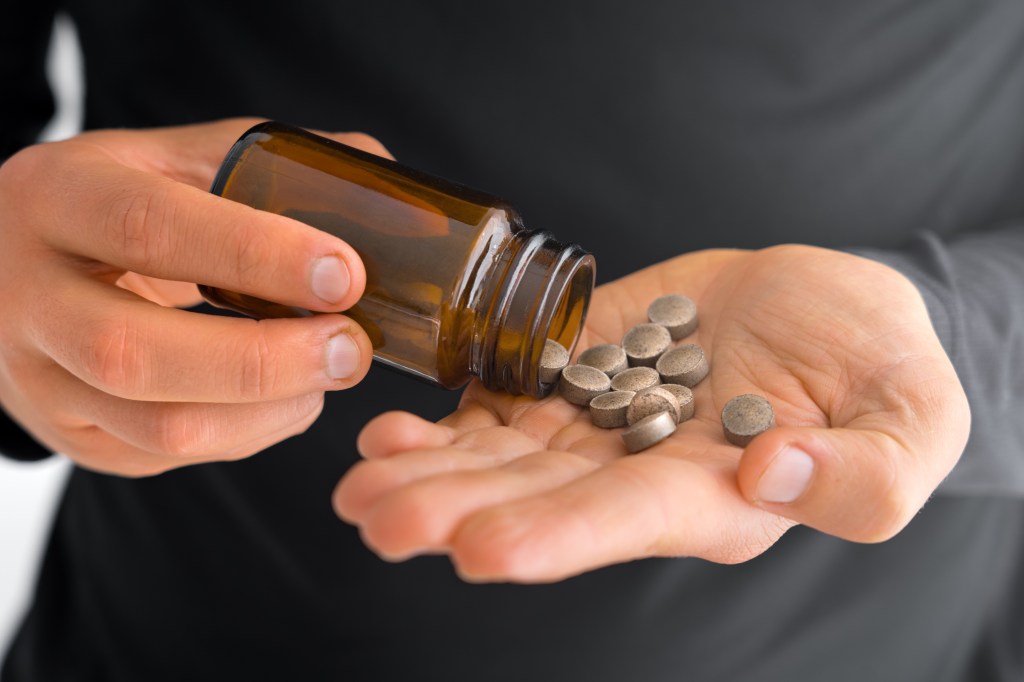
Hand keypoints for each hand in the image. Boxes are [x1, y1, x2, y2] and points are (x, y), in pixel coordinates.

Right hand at [0, 119, 388, 474]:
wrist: (16, 264)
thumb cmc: (117, 206)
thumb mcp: (168, 160)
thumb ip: (265, 165)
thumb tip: (379, 183)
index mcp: (56, 198)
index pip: (150, 228)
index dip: (257, 255)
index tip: (345, 274)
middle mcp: (27, 295)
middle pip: (137, 353)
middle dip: (267, 360)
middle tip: (353, 348)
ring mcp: (37, 378)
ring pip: (156, 426)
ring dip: (268, 411)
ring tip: (330, 374)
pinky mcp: (68, 434)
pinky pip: (164, 457)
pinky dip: (248, 434)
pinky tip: (289, 399)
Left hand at [335, 246, 969, 581]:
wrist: (824, 303)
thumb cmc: (878, 364)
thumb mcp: (911, 420)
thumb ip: (866, 474)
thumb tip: (775, 477)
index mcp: (713, 497)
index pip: (625, 522)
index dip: (555, 536)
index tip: (480, 549)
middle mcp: (637, 470)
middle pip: (536, 497)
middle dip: (455, 510)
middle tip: (377, 519)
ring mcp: (598, 418)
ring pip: (502, 455)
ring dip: (428, 470)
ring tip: (358, 482)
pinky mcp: (575, 365)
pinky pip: (503, 398)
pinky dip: (448, 414)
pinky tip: (393, 427)